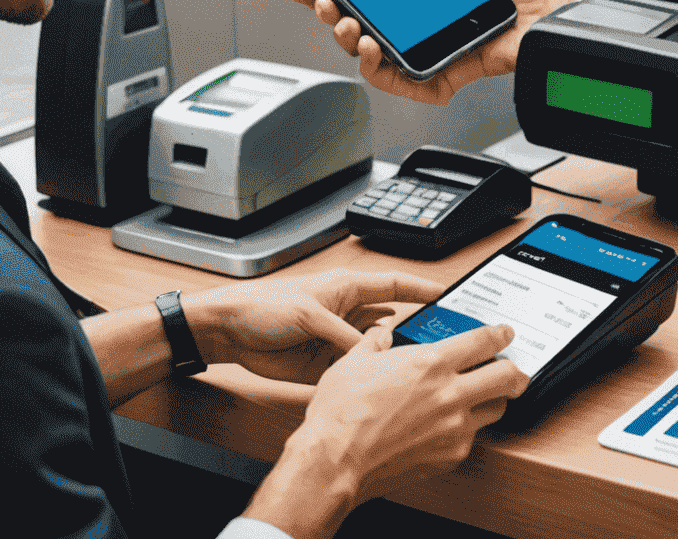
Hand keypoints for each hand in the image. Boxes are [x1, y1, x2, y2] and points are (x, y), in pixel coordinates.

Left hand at [184, 268, 442, 384]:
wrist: (229, 332)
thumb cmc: (266, 306)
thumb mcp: (311, 316)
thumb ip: (344, 336)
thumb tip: (370, 354)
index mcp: (348, 289)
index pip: (395, 286)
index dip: (421, 289)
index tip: (448, 295)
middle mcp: (346, 315)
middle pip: (389, 323)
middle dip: (411, 332)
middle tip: (436, 345)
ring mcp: (335, 342)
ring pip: (372, 353)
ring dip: (386, 361)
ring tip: (411, 372)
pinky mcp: (322, 367)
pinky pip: (351, 375)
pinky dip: (363, 381)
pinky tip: (377, 390)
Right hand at [246, 322, 528, 537]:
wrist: (333, 463)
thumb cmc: (341, 414)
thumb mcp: (354, 361)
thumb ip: (374, 343)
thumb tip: (380, 335)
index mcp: (431, 362)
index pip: (484, 341)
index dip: (501, 334)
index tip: (505, 333)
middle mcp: (450, 393)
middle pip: (507, 376)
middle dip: (514, 369)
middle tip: (512, 368)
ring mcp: (453, 428)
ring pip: (496, 408)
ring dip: (494, 399)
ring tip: (486, 396)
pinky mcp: (449, 456)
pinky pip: (472, 438)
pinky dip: (469, 429)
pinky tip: (455, 426)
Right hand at [265, 0, 584, 105]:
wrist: (551, 11)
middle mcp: (408, 9)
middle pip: (344, 7)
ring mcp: (416, 42)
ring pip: (357, 44)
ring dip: (338, 29)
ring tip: (341, 15)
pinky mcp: (430, 71)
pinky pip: (389, 78)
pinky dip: (371, 67)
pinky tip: (370, 46)